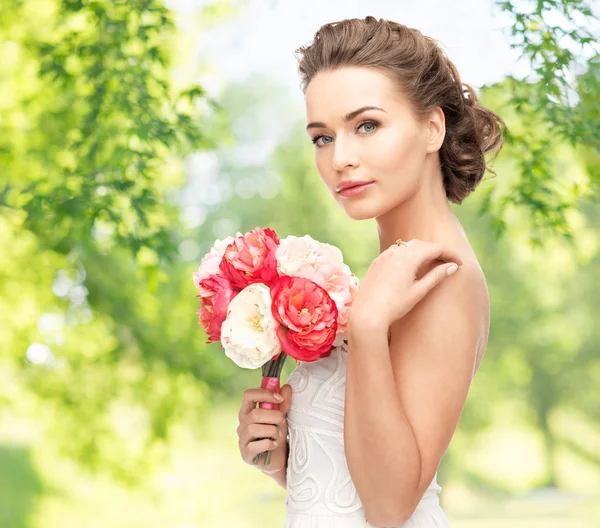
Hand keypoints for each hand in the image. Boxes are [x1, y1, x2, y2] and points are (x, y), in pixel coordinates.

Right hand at [237, 383, 292, 471]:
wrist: (279, 457)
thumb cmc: (276, 434)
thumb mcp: (281, 416)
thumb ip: (283, 403)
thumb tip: (286, 387)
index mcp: (248, 411)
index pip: (248, 395)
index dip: (264, 394)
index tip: (279, 398)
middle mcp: (242, 424)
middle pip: (254, 414)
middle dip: (273, 416)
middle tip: (282, 421)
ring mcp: (242, 440)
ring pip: (254, 429)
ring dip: (272, 431)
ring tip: (278, 435)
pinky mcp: (246, 454)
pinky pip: (255, 446)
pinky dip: (269, 444)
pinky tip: (274, 445)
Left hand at [348, 239, 463, 331]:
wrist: (367, 314)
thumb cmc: (394, 305)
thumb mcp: (419, 291)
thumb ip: (436, 276)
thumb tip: (452, 267)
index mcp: (408, 258)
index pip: (435, 248)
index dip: (450, 254)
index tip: (459, 264)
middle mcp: (395, 252)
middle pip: (422, 244)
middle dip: (437, 250)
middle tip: (448, 262)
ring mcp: (383, 256)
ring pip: (407, 245)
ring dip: (421, 250)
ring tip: (432, 262)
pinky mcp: (376, 262)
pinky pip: (395, 251)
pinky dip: (407, 253)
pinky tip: (410, 264)